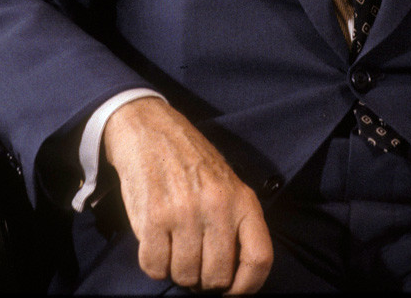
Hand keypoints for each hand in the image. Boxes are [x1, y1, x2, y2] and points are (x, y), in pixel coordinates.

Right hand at [102, 96, 273, 292]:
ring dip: (176, 270)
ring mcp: (185, 211)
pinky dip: (153, 263)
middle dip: (203, 279)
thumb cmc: (191, 162)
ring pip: (184, 276)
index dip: (247, 288)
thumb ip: (235, 224)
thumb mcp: (227, 184)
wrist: (151, 129)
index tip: (232, 293)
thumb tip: (235, 277)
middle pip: (217, 277)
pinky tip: (156, 241)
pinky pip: (155, 267)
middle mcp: (218, 206)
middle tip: (194, 260)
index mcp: (242, 199)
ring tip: (174, 244)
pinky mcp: (154, 216)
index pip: (259, 259)